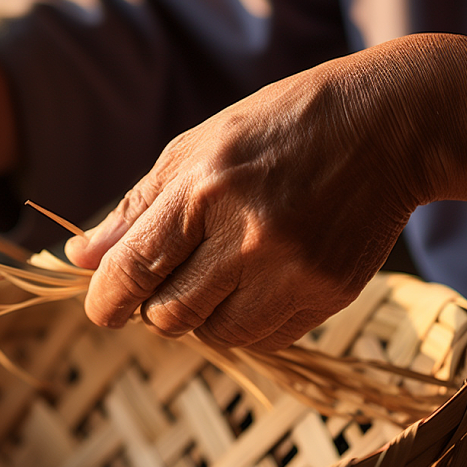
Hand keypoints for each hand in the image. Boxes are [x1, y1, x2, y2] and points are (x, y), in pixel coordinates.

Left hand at [66, 33, 466, 349]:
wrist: (386, 127)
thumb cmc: (277, 131)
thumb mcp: (198, 148)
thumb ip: (137, 209)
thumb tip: (80, 259)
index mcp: (205, 187)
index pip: (132, 270)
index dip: (106, 301)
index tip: (105, 307)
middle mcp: (248, 234)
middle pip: (170, 317)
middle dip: (157, 308)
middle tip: (171, 281)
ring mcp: (294, 269)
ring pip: (218, 337)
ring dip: (206, 317)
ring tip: (224, 274)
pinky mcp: (329, 293)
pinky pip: (267, 339)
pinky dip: (251, 321)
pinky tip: (262, 281)